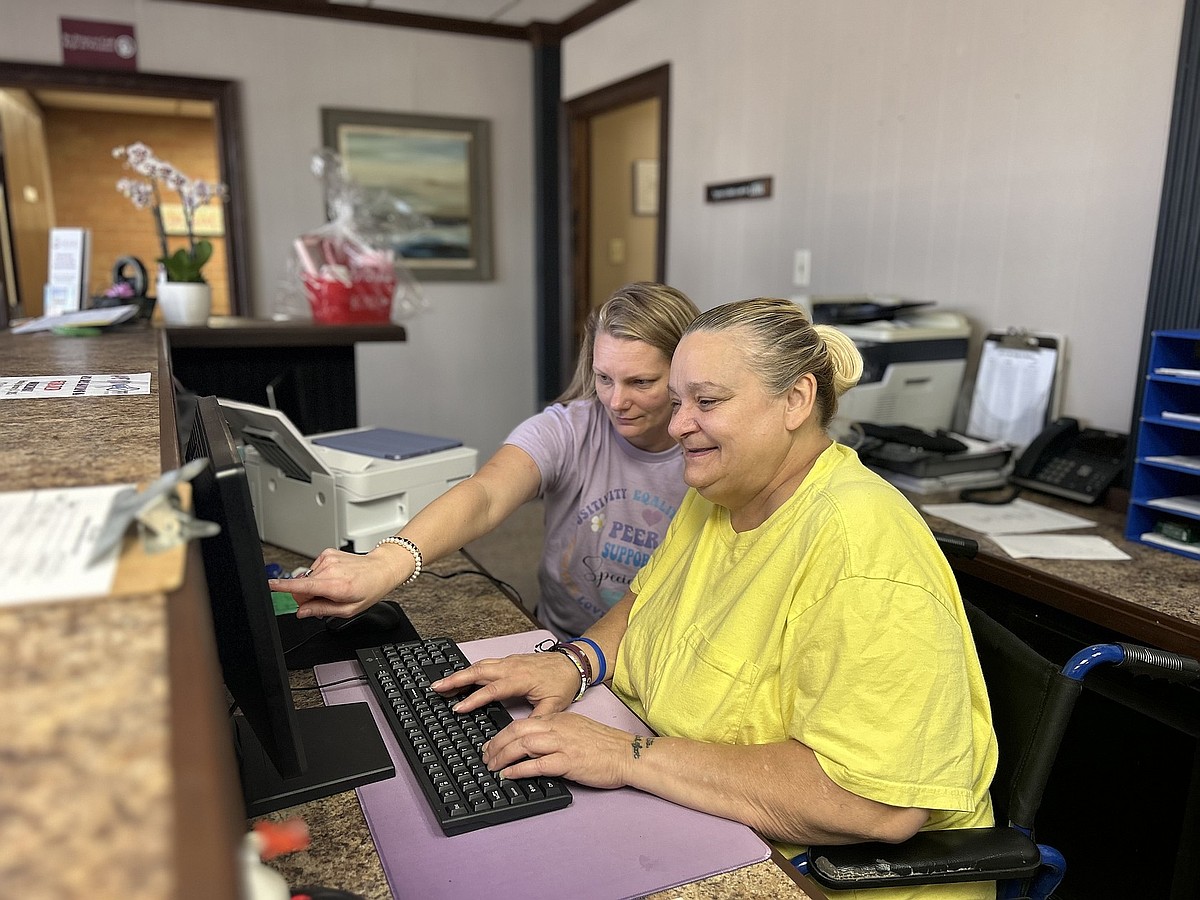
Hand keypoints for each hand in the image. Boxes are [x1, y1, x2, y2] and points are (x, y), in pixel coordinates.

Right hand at [267, 545, 409, 618]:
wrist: (381, 569)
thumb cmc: (369, 589)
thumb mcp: (348, 610)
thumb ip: (322, 610)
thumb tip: (302, 612)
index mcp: (335, 585)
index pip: (303, 586)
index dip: (283, 587)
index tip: (269, 585)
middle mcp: (329, 569)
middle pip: (302, 586)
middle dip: (307, 597)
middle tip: (324, 602)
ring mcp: (328, 559)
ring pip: (308, 578)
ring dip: (315, 586)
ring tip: (334, 588)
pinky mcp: (327, 553)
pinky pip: (314, 569)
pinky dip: (320, 576)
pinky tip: (335, 578)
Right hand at [432, 651, 580, 717]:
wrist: (573, 663)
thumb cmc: (564, 683)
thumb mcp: (554, 706)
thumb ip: (535, 720)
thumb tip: (519, 735)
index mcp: (520, 678)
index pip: (491, 689)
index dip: (473, 699)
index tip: (457, 708)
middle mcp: (512, 667)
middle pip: (478, 671)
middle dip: (455, 679)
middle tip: (437, 688)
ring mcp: (510, 661)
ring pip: (480, 665)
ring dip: (460, 673)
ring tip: (443, 683)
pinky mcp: (510, 660)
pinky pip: (486, 663)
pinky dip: (471, 669)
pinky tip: (463, 675)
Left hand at [482, 712, 638, 789]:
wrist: (629, 753)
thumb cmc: (606, 746)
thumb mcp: (577, 730)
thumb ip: (556, 734)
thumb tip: (534, 747)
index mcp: (559, 719)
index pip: (523, 722)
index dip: (503, 734)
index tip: (492, 745)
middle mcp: (558, 728)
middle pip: (517, 731)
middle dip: (496, 744)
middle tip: (485, 757)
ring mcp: (563, 744)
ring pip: (524, 744)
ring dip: (503, 756)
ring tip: (492, 767)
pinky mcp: (569, 761)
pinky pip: (538, 764)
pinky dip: (519, 770)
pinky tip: (509, 775)